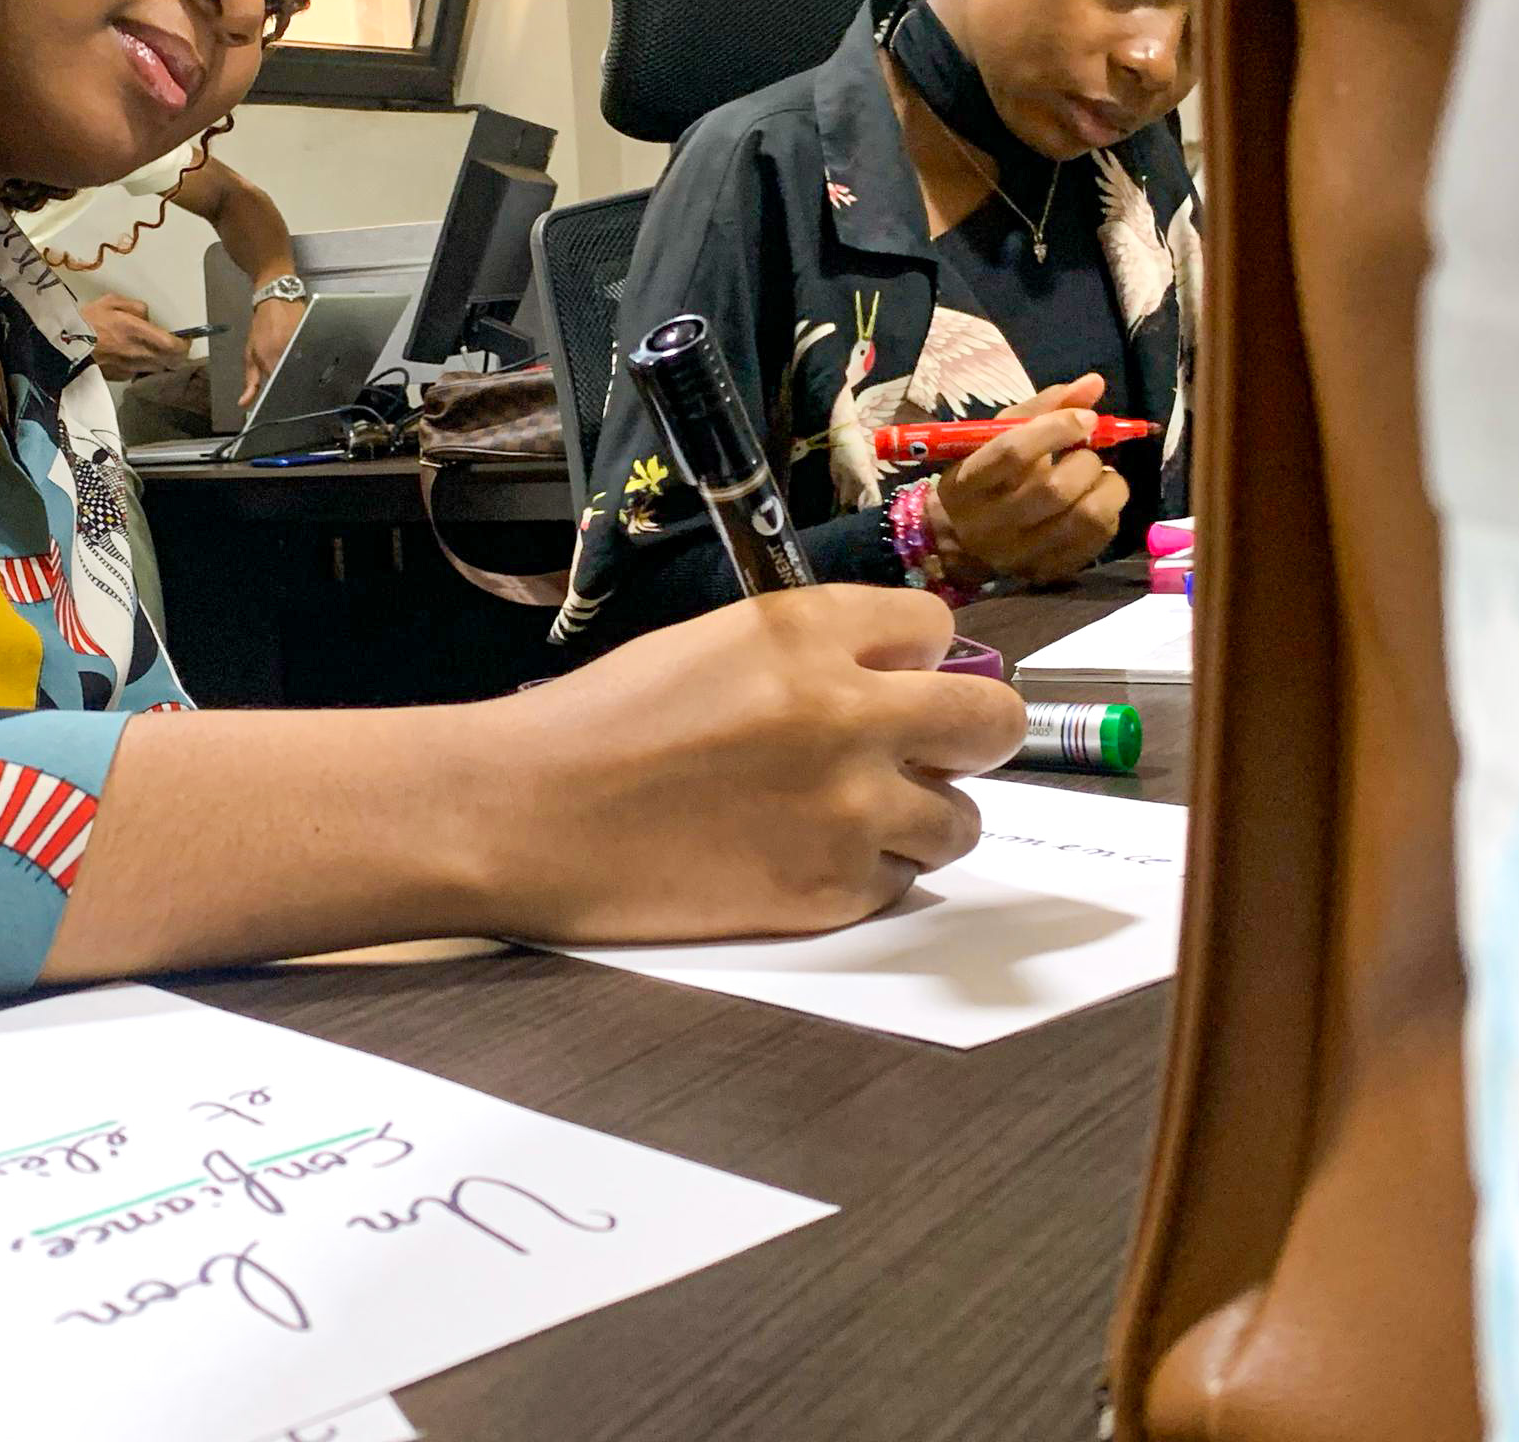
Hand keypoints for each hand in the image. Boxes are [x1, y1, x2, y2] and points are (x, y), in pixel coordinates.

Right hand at [83, 294, 188, 380]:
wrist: (61, 346)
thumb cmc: (84, 322)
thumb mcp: (110, 302)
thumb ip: (135, 307)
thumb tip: (147, 316)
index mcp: (137, 332)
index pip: (174, 345)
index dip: (184, 344)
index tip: (185, 338)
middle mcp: (137, 354)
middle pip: (171, 361)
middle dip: (177, 354)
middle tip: (174, 346)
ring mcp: (129, 368)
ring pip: (157, 368)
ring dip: (161, 361)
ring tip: (154, 350)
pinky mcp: (119, 377)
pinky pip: (139, 372)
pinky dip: (142, 366)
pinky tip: (133, 356)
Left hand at [242, 296, 304, 407]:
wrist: (276, 297)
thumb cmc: (262, 325)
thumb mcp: (250, 353)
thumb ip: (250, 381)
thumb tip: (244, 402)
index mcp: (270, 358)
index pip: (278, 386)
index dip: (279, 395)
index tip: (280, 400)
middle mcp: (287, 351)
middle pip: (294, 378)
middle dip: (291, 384)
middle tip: (290, 386)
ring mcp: (302, 343)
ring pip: (305, 367)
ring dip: (302, 371)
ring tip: (299, 371)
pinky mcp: (313, 337)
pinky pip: (313, 355)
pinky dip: (310, 360)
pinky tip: (308, 360)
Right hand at [483, 585, 1021, 943]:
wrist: (528, 814)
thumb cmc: (601, 724)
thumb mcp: (714, 642)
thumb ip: (815, 649)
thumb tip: (900, 675)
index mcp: (808, 631)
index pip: (936, 627)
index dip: (916, 658)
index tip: (894, 680)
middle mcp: (848, 712)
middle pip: (991, 720)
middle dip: (968, 734)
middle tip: (929, 751)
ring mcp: (848, 808)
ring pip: (960, 818)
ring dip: (920, 815)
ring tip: (848, 815)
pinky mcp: (831, 890)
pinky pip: (902, 883)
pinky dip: (866, 874)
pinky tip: (800, 856)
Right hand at [929, 373, 1129, 584]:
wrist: (959, 539)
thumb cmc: (985, 477)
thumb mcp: (999, 435)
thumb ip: (1044, 407)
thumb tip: (1094, 383)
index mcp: (968, 482)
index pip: (1013, 452)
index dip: (1057, 429)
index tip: (1086, 418)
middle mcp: (989, 524)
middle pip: (1054, 489)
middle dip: (1087, 462)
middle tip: (1088, 454)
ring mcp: (1020, 555)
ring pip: (1085, 518)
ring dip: (1108, 488)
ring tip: (1100, 477)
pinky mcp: (1047, 572)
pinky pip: (1096, 540)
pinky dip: (1109, 513)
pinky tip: (1096, 502)